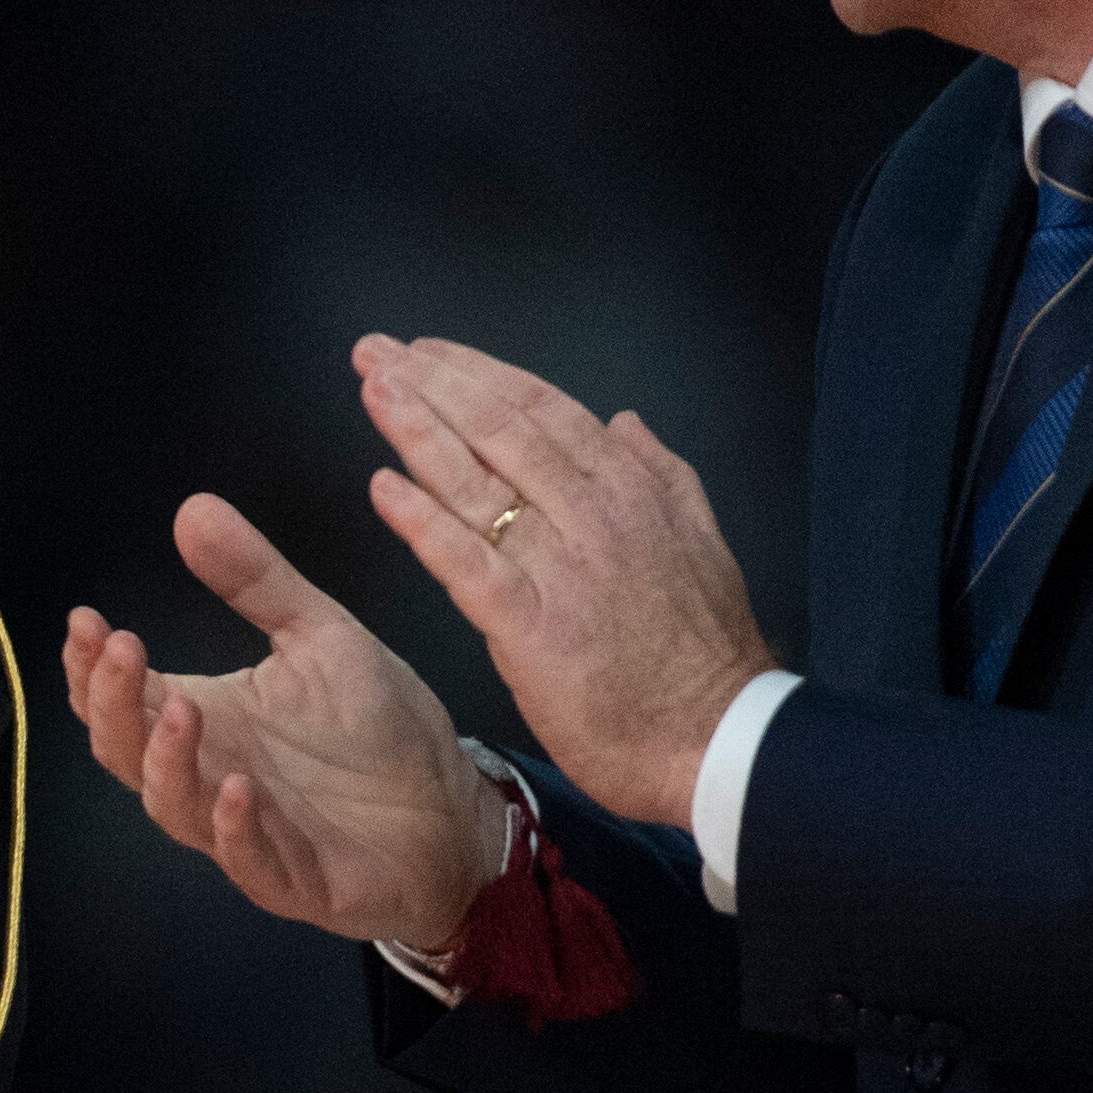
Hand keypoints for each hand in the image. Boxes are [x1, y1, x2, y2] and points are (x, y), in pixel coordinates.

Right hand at [65, 498, 512, 947]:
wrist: (455, 807)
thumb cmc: (379, 729)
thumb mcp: (319, 635)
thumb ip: (255, 581)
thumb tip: (192, 508)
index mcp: (206, 721)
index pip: (120, 699)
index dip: (90, 667)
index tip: (85, 620)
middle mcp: (209, 777)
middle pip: (125, 752)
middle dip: (111, 703)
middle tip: (120, 650)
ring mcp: (248, 833)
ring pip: (175, 808)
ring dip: (168, 760)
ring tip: (179, 708)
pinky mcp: (300, 879)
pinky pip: (252, 862)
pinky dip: (236, 829)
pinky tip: (238, 787)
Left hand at [351, 334, 774, 828]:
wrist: (720, 741)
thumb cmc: (705, 654)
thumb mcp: (700, 540)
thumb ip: (660, 473)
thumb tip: (625, 422)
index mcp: (629, 489)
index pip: (541, 409)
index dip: (477, 374)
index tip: (427, 353)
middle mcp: (591, 514)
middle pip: (498, 430)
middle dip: (430, 384)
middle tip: (373, 351)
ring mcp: (560, 567)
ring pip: (476, 481)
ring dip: (416, 429)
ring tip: (372, 390)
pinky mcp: (531, 625)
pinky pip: (466, 563)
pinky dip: (422, 522)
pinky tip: (383, 488)